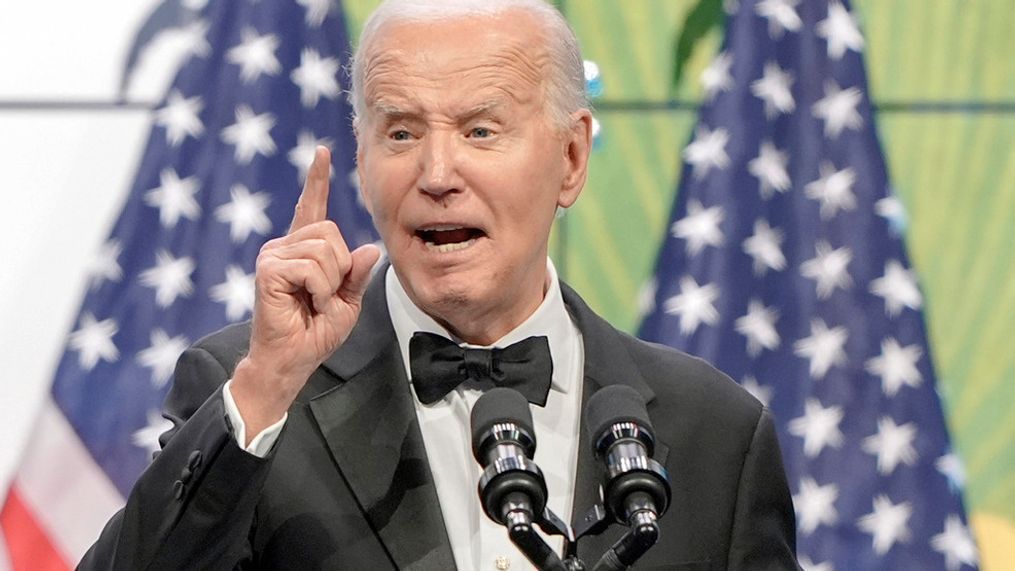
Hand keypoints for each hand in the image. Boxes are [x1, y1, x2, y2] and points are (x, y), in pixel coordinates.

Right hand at [230, 146, 379, 439]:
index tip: (323, 151)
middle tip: (323, 296)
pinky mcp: (268, 269)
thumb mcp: (347, 302)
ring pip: (324, 251)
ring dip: (329, 283)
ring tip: (312, 301)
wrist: (292, 359)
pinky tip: (304, 303)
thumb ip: (357, 275)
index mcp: (304, 250)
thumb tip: (370, 248)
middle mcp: (285, 246)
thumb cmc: (316, 332)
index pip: (312, 207)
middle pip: (330, 233)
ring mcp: (274, 255)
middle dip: (340, 269)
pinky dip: (318, 290)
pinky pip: (311, 268)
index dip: (318, 179)